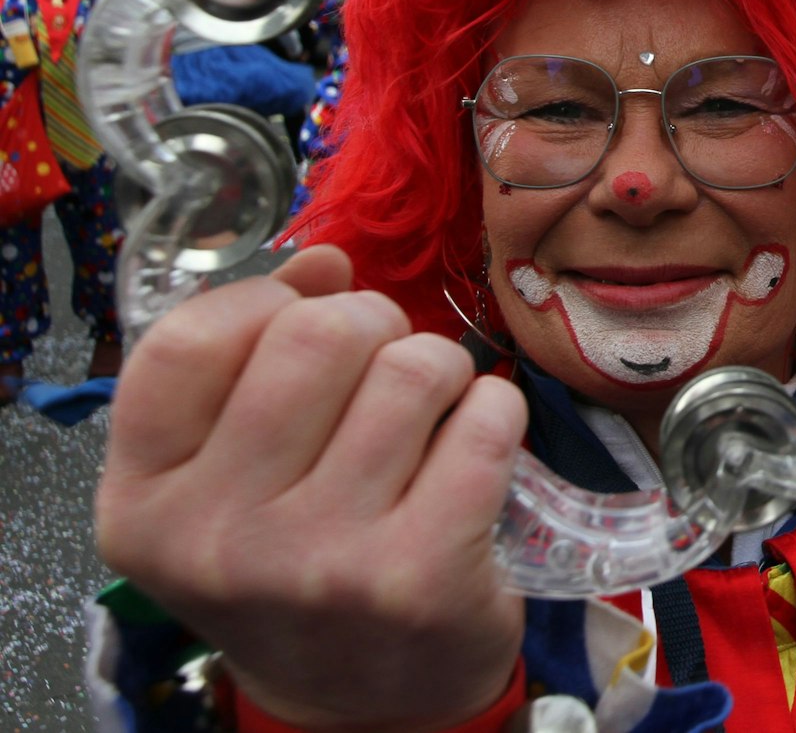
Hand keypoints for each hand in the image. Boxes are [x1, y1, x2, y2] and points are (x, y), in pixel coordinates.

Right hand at [96, 246, 528, 730]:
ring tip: (430, 421)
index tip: (305, 318)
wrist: (366, 703)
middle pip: (317, 334)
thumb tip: (324, 259)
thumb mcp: (229, 478)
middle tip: (385, 374)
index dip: (265, 303)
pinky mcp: (417, 575)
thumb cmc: (300, 563)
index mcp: (147, 502)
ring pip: (412, 367)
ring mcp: (318, 560)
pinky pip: (484, 419)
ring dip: (441, 374)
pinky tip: (476, 453)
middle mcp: (218, 537)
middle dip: (373, 327)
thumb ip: (251, 357)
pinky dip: (495, 415)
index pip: (188, 338)